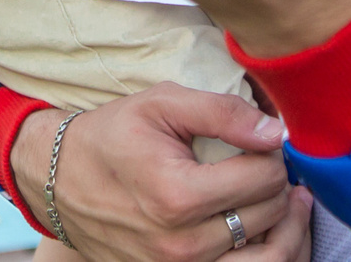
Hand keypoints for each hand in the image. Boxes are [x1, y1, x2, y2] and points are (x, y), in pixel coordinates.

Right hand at [13, 87, 308, 261]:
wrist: (60, 181)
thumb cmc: (112, 136)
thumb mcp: (162, 104)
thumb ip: (223, 113)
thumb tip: (276, 133)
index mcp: (177, 196)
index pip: (264, 178)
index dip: (273, 152)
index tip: (262, 139)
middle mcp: (181, 245)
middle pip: (270, 217)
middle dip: (281, 185)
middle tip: (271, 164)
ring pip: (269, 260)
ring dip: (288, 228)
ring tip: (290, 201)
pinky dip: (266, 253)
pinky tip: (266, 228)